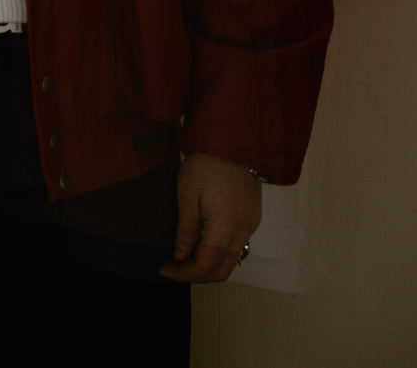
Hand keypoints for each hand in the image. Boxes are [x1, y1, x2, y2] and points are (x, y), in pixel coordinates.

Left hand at [159, 152, 261, 282]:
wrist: (233, 140)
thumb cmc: (206, 164)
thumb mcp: (187, 195)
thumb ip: (186, 231)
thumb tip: (181, 257)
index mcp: (225, 227)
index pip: (205, 266)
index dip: (183, 273)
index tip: (164, 268)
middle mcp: (243, 231)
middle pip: (221, 271)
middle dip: (195, 275)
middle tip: (173, 267)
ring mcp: (251, 226)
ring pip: (230, 261)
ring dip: (207, 265)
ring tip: (183, 257)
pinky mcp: (252, 218)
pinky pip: (237, 247)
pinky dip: (218, 253)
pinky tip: (200, 244)